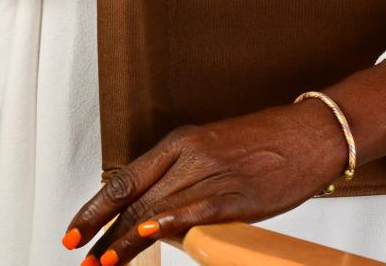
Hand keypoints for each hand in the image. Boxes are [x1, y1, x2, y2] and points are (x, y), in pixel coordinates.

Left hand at [61, 99, 348, 263]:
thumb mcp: (215, 148)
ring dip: (122, 243)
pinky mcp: (235, 193)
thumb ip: (183, 174)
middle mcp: (190, 154)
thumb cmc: (267, 143)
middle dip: (101, 233)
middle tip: (81, 260)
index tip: (73, 233)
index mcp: (182, 141)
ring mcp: (212, 172)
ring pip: (154, 209)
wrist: (311, 133)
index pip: (124, 178)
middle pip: (132, 196)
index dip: (94, 209)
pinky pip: (192, 209)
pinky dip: (163, 223)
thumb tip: (151, 209)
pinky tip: (144, 235)